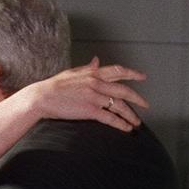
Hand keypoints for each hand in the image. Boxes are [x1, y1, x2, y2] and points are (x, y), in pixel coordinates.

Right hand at [31, 57, 148, 130]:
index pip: (118, 71)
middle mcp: (96, 83)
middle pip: (123, 90)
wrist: (42, 97)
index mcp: (93, 73)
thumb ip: (87, 68)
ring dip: (130, 115)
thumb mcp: (72, 72)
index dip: (132, 74)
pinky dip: (120, 124)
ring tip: (137, 122)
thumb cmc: (54, 86)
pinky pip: (110, 118)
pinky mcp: (90, 110)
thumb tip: (97, 60)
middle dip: (137, 99)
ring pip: (119, 105)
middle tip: (146, 105)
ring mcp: (94, 96)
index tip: (142, 77)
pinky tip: (127, 128)